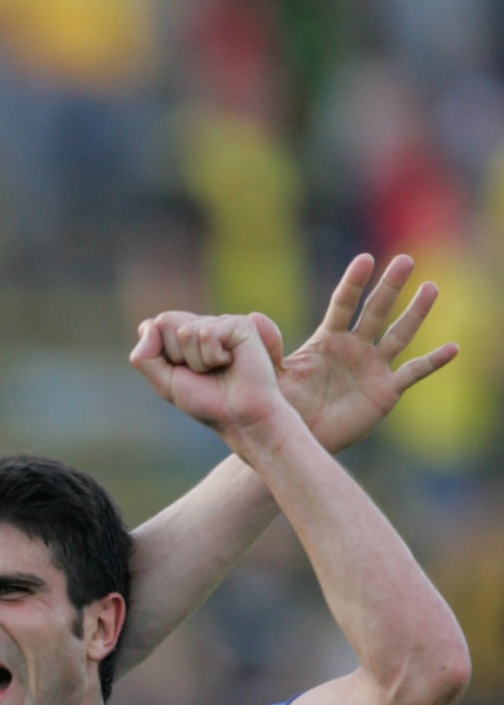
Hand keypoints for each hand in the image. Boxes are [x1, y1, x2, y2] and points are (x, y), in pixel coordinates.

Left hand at [130, 308, 289, 445]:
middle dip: (176, 356)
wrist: (239, 417)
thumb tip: (148, 324)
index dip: (160, 354)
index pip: (153, 326)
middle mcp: (202, 324)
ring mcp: (221, 322)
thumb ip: (145, 358)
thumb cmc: (206, 401)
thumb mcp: (165, 383)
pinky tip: (230, 362)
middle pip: (165, 321)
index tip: (182, 372)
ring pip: (185, 331)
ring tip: (218, 369)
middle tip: (201, 372)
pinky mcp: (238, 324)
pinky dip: (213, 356)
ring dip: (197, 361)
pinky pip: (206, 334)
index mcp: (185, 335)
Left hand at [271, 253, 455, 451]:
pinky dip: (433, 362)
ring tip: (430, 288)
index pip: (343, 304)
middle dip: (390, 286)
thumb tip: (251, 319)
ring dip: (416, 313)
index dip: (354, 283)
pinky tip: (453, 348)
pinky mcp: (386, 390)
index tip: (365, 260)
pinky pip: (413, 373)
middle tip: (404, 260)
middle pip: (376, 310)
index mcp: (328, 339)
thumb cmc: (283, 409)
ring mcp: (372, 367)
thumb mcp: (274, 378)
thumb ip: (268, 350)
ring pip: (399, 334)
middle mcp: (354, 347)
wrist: (298, 444)